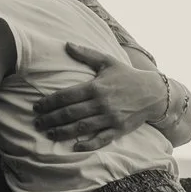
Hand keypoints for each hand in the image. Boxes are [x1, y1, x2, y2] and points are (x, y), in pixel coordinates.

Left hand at [33, 42, 167, 151]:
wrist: (154, 93)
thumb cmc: (127, 75)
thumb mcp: (107, 61)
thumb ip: (86, 54)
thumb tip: (66, 44)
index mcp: (95, 87)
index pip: (66, 96)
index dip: (49, 102)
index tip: (37, 106)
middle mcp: (101, 103)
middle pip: (70, 113)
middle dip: (51, 119)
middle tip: (37, 122)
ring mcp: (110, 118)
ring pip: (82, 127)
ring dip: (63, 132)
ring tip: (49, 134)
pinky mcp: (119, 129)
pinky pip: (101, 139)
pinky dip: (88, 144)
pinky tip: (75, 147)